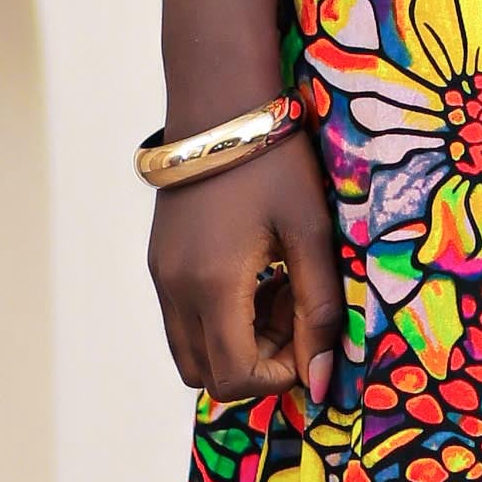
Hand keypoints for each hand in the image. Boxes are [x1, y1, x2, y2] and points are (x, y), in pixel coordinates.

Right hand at [149, 123, 346, 409]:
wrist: (220, 102)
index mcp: (211, 286)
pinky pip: (185, 318)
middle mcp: (175, 290)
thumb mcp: (311, 233)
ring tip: (278, 289)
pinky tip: (256, 272)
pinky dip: (221, 318)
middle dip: (258, 363)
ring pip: (192, 350)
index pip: (234, 379)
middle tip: (296, 312)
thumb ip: (320, 311)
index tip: (312, 334)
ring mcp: (161, 276)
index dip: (280, 376)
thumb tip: (321, 380)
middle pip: (207, 376)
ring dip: (238, 342)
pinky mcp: (160, 261)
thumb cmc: (274, 161)